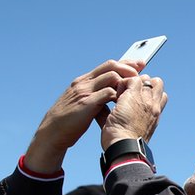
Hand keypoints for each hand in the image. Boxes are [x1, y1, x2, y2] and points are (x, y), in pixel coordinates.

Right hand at [25, 60, 144, 172]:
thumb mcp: (83, 101)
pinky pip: (107, 93)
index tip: (139, 65)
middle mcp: (84, 82)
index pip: (108, 65)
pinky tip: (126, 101)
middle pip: (111, 65)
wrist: (52, 131)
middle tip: (141, 72)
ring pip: (111, 76)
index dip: (125, 63)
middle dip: (129, 67)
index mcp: (84, 81)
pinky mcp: (86, 102)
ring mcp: (85, 91)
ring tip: (135, 89)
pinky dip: (119, 95)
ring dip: (126, 81)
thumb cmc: (70, 119)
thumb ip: (95, 95)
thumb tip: (113, 92)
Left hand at [100, 74, 167, 149]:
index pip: (160, 95)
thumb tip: (108, 111)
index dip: (148, 91)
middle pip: (156, 83)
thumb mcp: (131, 131)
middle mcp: (154, 106)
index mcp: (155, 115)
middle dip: (141, 83)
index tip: (134, 98)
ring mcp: (146, 100)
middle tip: (126, 93)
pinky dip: (122, 83)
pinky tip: (115, 95)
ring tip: (119, 94)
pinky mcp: (134, 96)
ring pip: (145, 78)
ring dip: (131, 82)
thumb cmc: (124, 144)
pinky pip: (131, 79)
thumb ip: (127, 117)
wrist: (125, 147)